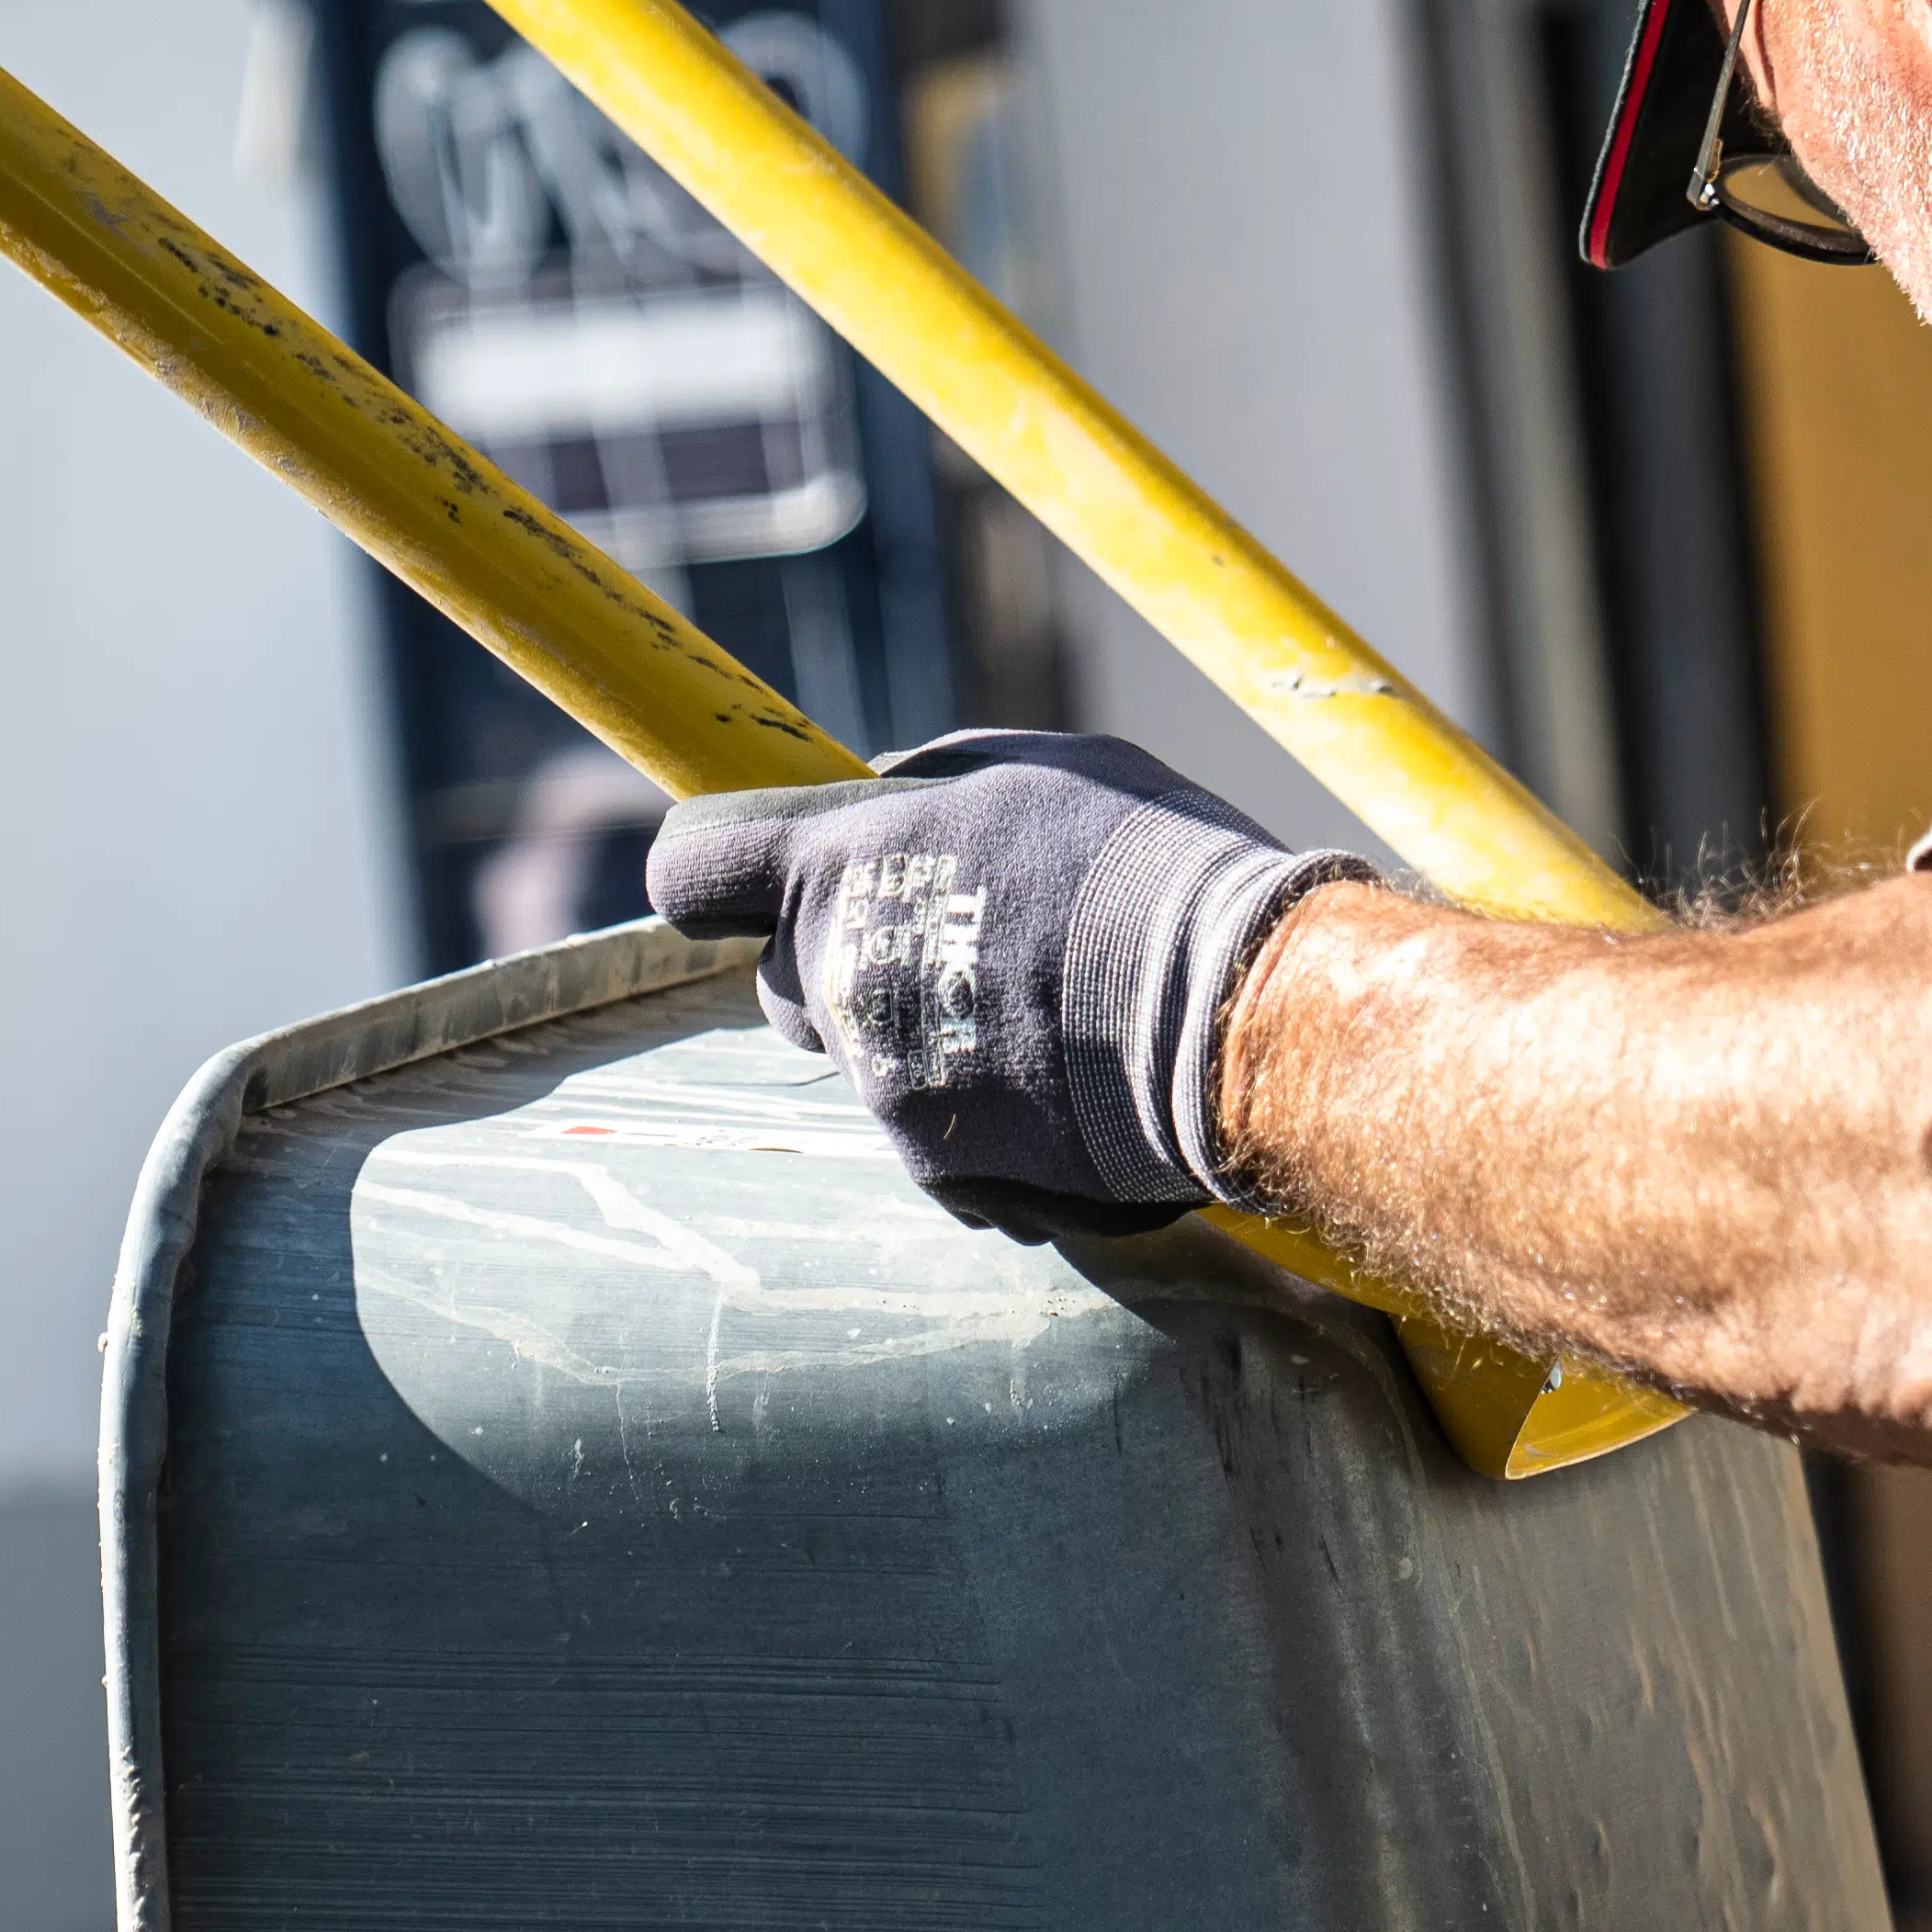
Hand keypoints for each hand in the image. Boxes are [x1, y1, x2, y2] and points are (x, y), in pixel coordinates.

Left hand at [643, 729, 1365, 1212]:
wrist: (1239, 1014)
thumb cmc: (1151, 864)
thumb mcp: (1033, 767)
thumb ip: (920, 787)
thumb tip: (870, 802)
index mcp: (841, 858)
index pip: (692, 867)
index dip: (717, 875)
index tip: (750, 881)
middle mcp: (837, 975)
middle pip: (779, 982)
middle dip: (841, 966)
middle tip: (952, 944)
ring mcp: (880, 1081)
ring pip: (862, 1065)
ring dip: (921, 1041)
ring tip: (1038, 1014)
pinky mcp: (936, 1163)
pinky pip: (929, 1135)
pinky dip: (981, 1114)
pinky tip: (1064, 1082)